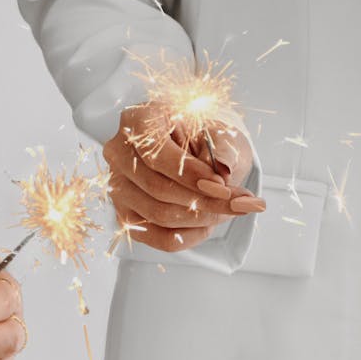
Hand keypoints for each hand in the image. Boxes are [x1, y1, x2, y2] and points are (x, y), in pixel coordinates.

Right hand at [103, 102, 264, 252]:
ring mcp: (119, 188)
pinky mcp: (127, 216)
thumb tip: (225, 170)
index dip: (191, 175)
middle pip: (159, 190)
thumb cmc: (201, 137)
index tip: (222, 185)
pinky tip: (209, 225)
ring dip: (201, 218)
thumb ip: (222, 149)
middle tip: (240, 202)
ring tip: (231, 210)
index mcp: (138, 121)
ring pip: (159, 215)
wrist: (193, 150)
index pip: (157, 156)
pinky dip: (190, 236)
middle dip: (205, 200)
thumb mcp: (217, 133)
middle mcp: (120, 155)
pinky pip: (159, 238)